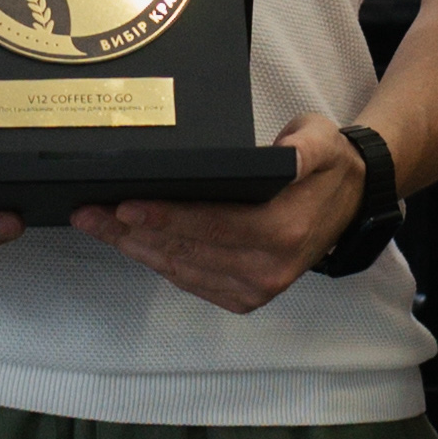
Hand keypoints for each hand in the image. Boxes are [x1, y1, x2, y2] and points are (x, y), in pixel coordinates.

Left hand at [74, 111, 359, 313]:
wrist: (349, 201)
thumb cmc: (325, 166)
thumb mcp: (321, 140)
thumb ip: (302, 148)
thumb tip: (284, 154)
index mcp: (284, 232)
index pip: (213, 225)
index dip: (166, 217)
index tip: (125, 205)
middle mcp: (267, 269)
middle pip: (186, 250)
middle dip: (131, 231)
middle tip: (89, 211)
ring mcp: (255, 289)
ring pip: (180, 270)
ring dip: (134, 248)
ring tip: (96, 224)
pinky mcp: (244, 298)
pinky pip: (188, 281)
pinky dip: (156, 261)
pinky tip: (127, 241)